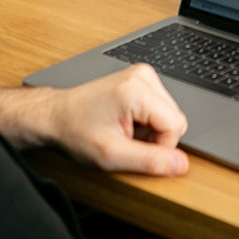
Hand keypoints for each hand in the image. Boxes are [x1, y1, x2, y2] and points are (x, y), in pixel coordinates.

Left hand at [0, 64, 187, 176]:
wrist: (56, 115)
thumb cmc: (76, 132)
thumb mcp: (112, 156)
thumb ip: (150, 161)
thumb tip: (181, 165)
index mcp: (137, 89)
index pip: (176, 126)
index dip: (159, 147)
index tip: (133, 149)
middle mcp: (143, 75)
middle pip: (176, 118)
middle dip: (156, 138)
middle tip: (126, 140)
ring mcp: (143, 74)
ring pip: (170, 114)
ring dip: (151, 130)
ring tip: (123, 130)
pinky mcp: (141, 78)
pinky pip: (161, 108)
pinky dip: (146, 121)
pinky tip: (125, 122)